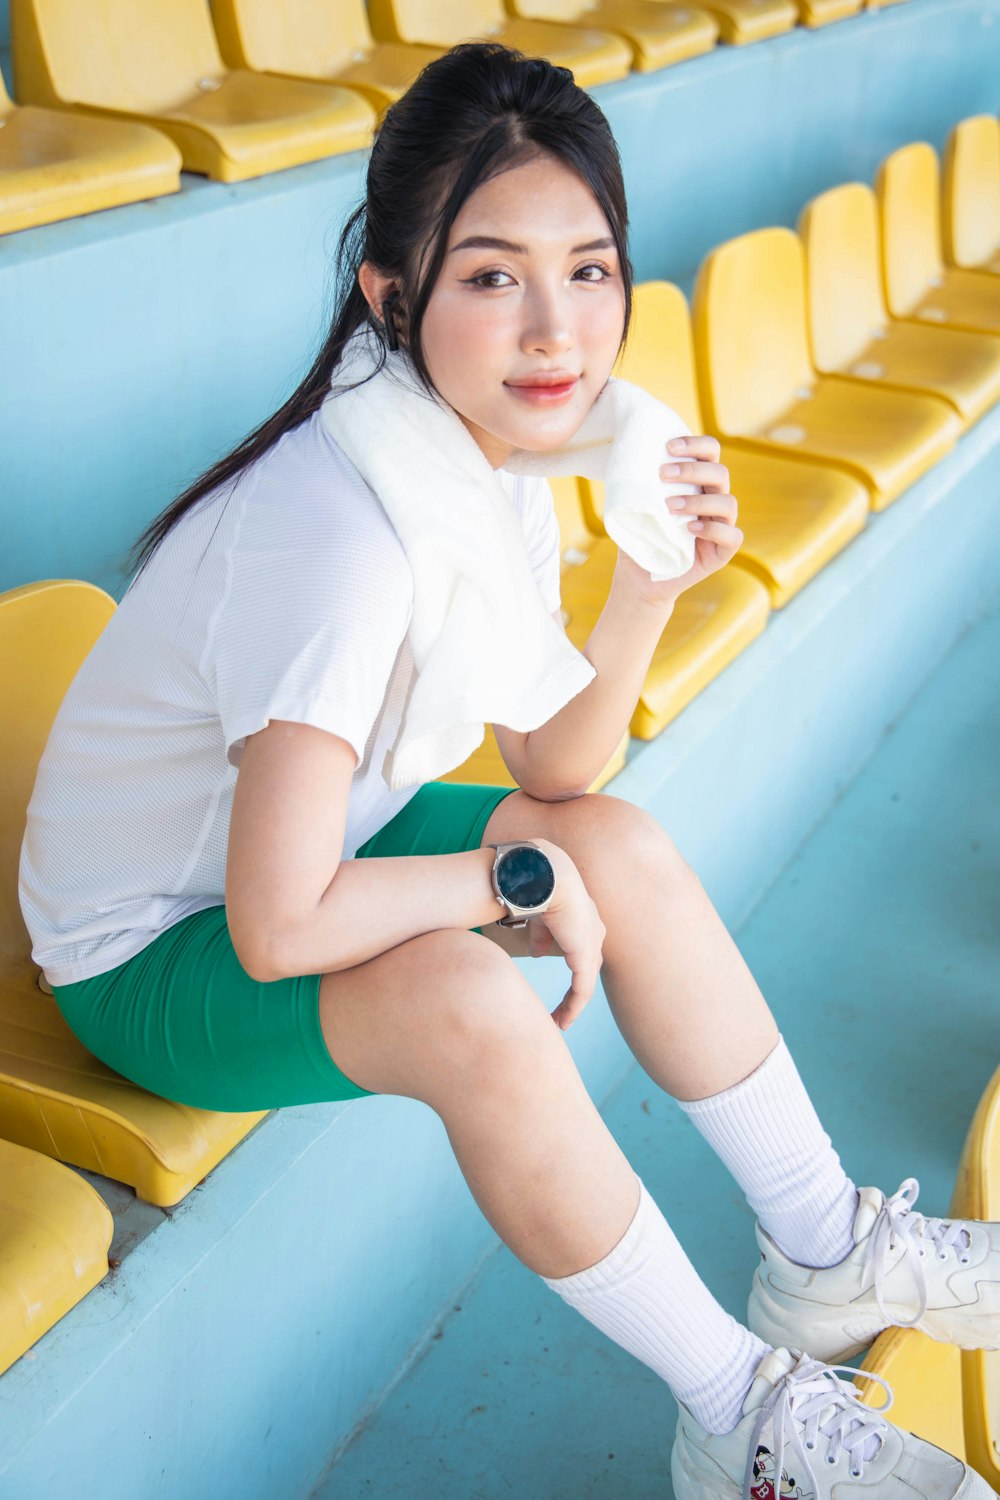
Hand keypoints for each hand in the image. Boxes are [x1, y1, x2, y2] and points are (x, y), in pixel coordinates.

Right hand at [528, 840, 605, 1030]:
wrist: (542, 877)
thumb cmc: (534, 886)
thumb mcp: (538, 913)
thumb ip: (541, 934)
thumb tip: (538, 952)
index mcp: (583, 917)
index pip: (582, 949)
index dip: (572, 969)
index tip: (559, 988)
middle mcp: (593, 930)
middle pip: (588, 969)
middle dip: (576, 992)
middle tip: (561, 1014)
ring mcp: (592, 943)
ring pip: (586, 983)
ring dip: (573, 1005)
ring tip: (559, 1023)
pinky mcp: (585, 955)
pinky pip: (583, 988)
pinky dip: (573, 1006)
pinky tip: (563, 1021)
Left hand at [615, 434, 743, 607]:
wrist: (637, 577)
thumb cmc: (637, 537)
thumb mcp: (635, 505)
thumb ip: (640, 482)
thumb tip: (627, 456)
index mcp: (697, 484)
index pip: (710, 453)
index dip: (696, 444)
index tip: (668, 446)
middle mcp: (713, 501)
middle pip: (720, 472)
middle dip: (692, 469)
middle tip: (663, 474)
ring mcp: (721, 526)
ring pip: (728, 503)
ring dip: (698, 500)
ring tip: (670, 506)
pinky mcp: (722, 552)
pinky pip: (733, 536)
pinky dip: (713, 529)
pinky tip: (690, 528)